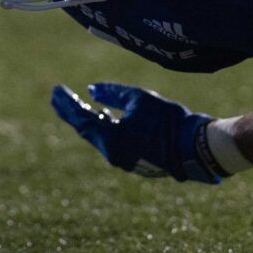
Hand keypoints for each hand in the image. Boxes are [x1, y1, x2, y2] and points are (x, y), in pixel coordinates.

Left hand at [50, 83, 225, 183]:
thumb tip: (91, 91)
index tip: (56, 90)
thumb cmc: (169, 120)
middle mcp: (112, 154)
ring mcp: (123, 161)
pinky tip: (104, 119)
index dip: (66, 104)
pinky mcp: (135, 162)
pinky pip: (112, 143)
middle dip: (72, 112)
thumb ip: (113, 94)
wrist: (196, 148)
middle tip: (59, 97)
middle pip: (86, 130)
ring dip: (89, 121)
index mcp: (111, 139)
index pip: (80, 119)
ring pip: (99, 138)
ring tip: (79, 106)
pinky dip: (105, 129)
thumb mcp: (140, 99)